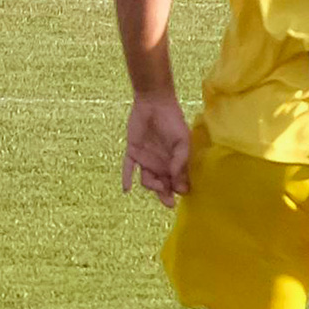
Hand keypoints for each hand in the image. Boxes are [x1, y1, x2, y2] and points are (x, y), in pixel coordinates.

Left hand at [122, 92, 189, 206]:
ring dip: (152, 186)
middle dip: (166, 195)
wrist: (155, 105)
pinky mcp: (133, 152)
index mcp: (175, 162)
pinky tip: (126, 189)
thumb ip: (180, 160)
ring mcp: (146, 159)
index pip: (178, 181)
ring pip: (147, 180)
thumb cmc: (173, 122)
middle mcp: (161, 164)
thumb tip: (179, 181)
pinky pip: (128, 168)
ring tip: (157, 185)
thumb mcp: (182, 141)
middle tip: (168, 203)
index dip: (180, 188)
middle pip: (163, 185)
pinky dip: (126, 178)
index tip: (182, 192)